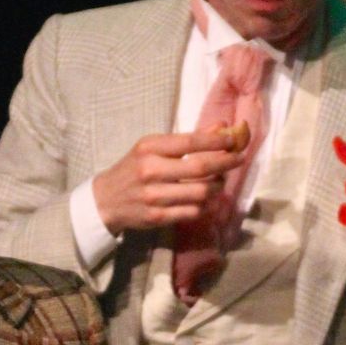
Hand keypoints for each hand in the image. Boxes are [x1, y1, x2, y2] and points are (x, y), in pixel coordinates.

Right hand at [92, 127, 247, 236]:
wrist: (106, 200)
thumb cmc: (133, 169)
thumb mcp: (152, 148)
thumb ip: (186, 140)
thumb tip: (220, 127)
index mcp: (150, 148)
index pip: (191, 142)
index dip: (217, 141)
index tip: (233, 139)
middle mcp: (151, 171)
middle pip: (200, 167)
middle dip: (225, 162)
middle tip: (239, 159)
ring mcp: (155, 196)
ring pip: (201, 192)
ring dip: (217, 186)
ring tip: (219, 181)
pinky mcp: (158, 217)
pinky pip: (193, 211)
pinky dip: (206, 205)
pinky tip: (207, 199)